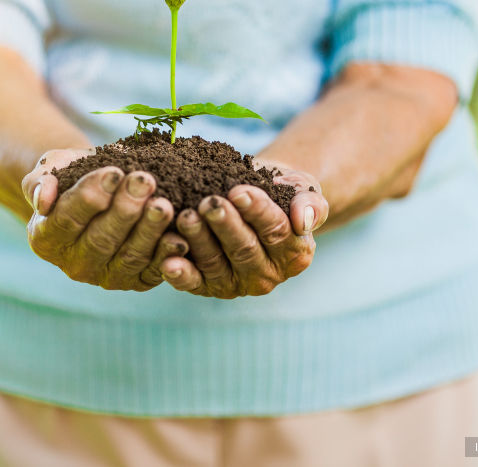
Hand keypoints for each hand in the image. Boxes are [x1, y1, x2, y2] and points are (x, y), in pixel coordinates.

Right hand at [22, 150, 187, 290]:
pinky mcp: (136, 281)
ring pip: (129, 256)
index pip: (68, 219)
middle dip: (125, 209)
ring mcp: (105, 276)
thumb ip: (40, 181)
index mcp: (46, 239)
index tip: (113, 172)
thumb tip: (43, 200)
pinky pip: (152, 270)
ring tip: (163, 204)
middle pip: (101, 239)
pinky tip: (179, 236)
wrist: (100, 188)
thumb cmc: (73, 175)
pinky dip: (166, 254)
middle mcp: (73, 265)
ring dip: (149, 230)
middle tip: (144, 182)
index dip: (91, 197)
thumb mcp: (51, 168)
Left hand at [158, 168, 326, 297]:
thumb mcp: (302, 189)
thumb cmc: (280, 191)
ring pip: (216, 264)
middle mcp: (268, 276)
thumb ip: (309, 203)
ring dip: (199, 242)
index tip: (240, 191)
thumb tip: (304, 221)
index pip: (276, 231)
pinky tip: (167, 262)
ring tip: (186, 217)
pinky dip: (180, 274)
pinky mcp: (208, 287)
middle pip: (245, 250)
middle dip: (226, 226)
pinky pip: (194, 282)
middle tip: (210, 204)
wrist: (255, 196)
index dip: (257, 211)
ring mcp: (236, 284)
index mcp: (295, 254)